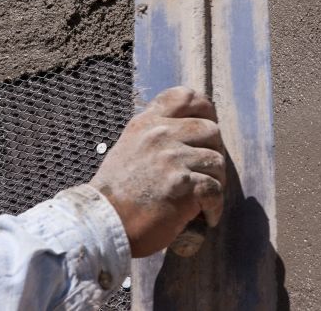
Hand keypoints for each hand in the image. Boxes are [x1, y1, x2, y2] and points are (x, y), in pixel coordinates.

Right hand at [90, 86, 225, 257]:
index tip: (208, 125)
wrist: (102, 223)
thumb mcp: (128, 147)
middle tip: (206, 173)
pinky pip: (215, 189)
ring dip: (215, 182)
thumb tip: (187, 137)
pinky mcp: (183, 186)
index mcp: (147, 123)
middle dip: (214, 152)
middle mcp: (160, 135)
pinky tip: (207, 216)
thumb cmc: (115, 193)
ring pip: (217, 161)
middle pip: (211, 130)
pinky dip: (215, 206)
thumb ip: (154, 136)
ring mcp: (172, 159)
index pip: (185, 96)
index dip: (205, 109)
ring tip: (204, 198)